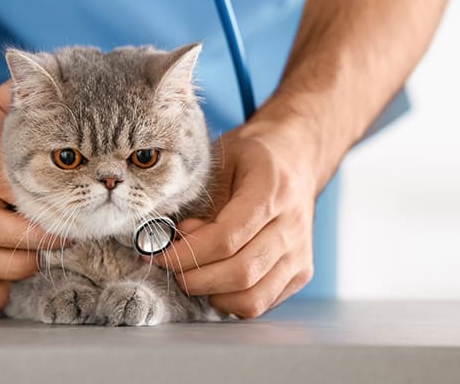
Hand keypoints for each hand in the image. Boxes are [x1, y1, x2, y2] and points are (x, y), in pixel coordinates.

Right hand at [0, 81, 64, 312]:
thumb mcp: (21, 98)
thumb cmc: (14, 121)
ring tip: (41, 262)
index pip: (0, 178)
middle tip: (69, 236)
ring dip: (9, 266)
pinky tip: (4, 295)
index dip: (34, 196)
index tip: (70, 200)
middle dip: (32, 237)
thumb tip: (59, 71)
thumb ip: (38, 88)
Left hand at [150, 111, 325, 317]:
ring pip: (252, 298)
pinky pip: (261, 303)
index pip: (226, 238)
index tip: (158, 254)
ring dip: (211, 294)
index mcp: (273, 189)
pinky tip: (214, 277)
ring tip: (193, 272)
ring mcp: (300, 252)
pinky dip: (229, 300)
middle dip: (194, 278)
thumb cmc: (252, 156)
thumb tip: (174, 241)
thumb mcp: (220, 160)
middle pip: (239, 273)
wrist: (297, 156)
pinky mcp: (302, 272)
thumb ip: (200, 201)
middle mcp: (293, 225)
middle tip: (169, 267)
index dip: (186, 253)